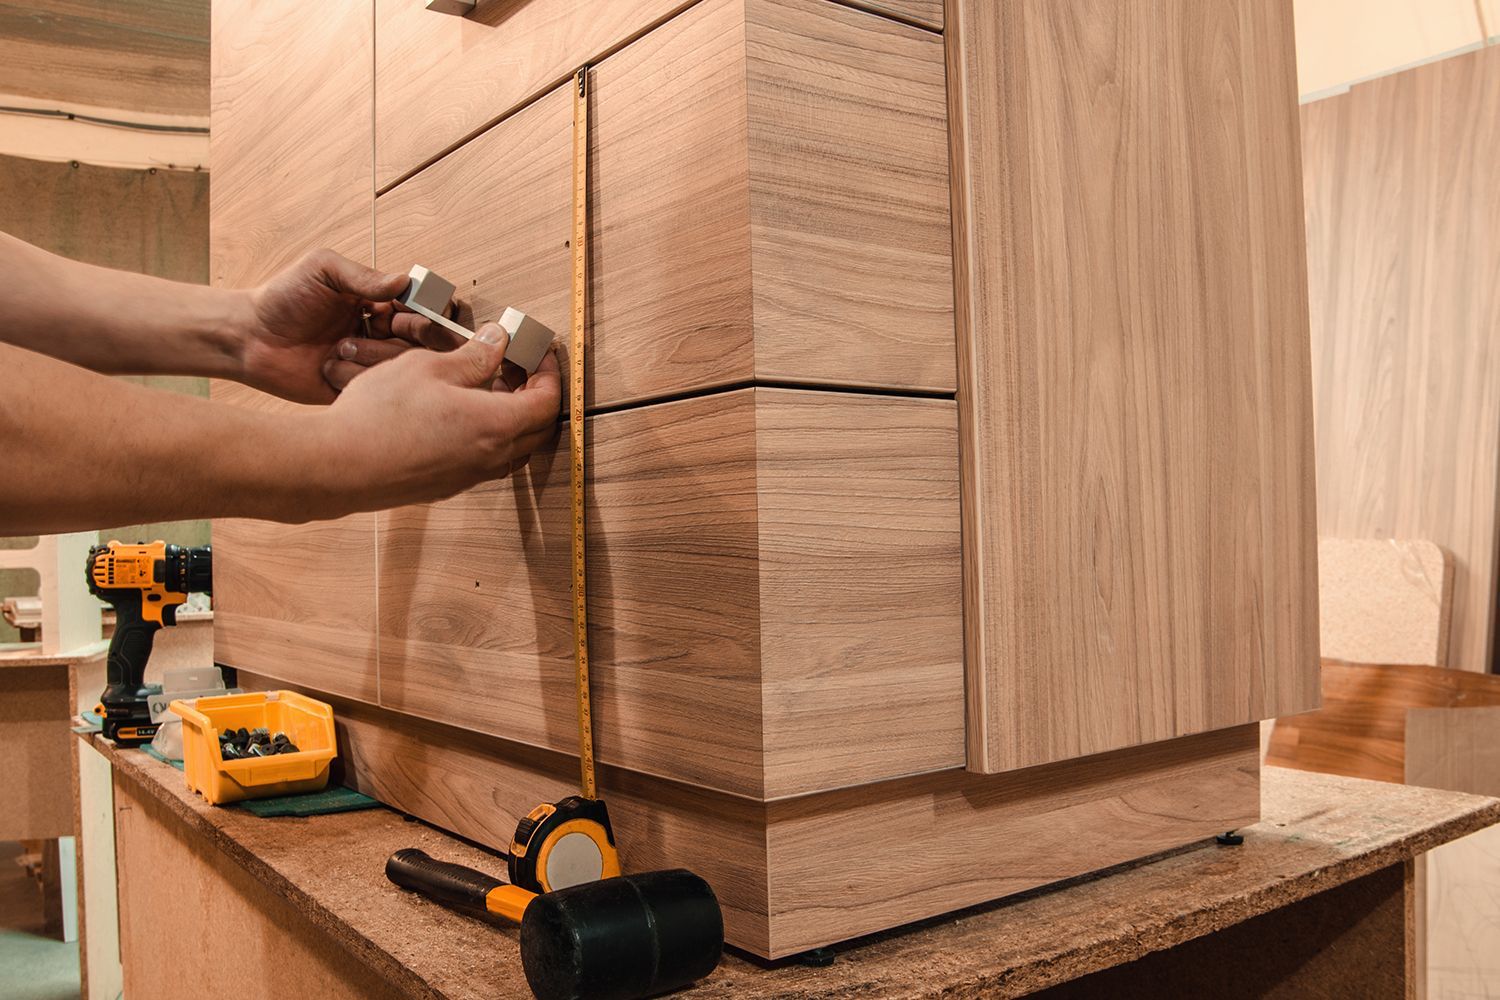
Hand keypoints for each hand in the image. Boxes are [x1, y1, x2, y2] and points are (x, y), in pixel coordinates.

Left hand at [241, 249, 453, 403]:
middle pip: (429, 340)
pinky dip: (357, 376)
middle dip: (415, 332)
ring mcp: (374, 365)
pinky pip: (380, 391)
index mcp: (381, 304)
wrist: (249, 337)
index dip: (431, 309)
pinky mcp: (359, 391)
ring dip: (376, 353)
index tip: (414, 307)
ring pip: (407, 366)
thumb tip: (404, 282)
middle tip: (384, 325)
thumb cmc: (282, 298)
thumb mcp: (322, 269)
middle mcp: (384, 335)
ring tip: (340, 346)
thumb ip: (364, 275)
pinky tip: (329, 367)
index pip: (427, 307)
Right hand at [312, 322, 562, 508]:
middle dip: (537, 395)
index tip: (541, 354)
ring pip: (512, 447)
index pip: (547, 402)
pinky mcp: (446, 486)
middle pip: (538, 428)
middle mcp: (490, 457)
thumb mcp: (428, 367)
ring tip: (489, 386)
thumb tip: (498, 342)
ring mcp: (468, 476)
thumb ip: (473, 356)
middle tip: (520, 368)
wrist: (338, 466)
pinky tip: (460, 412)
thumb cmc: (379, 415)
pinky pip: (485, 460)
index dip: (550, 374)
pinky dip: (488, 435)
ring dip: (513, 417)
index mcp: (495, 425)